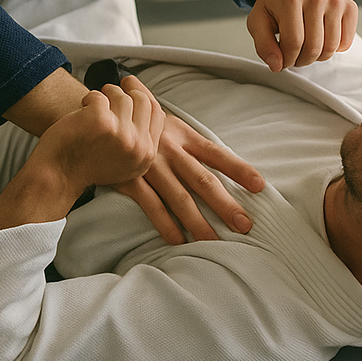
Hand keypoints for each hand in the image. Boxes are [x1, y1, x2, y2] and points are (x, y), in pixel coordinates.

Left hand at [41, 75, 165, 191]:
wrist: (57, 177)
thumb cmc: (85, 165)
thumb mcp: (124, 161)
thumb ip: (138, 138)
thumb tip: (142, 101)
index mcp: (146, 154)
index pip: (156, 113)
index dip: (144, 93)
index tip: (132, 85)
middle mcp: (138, 146)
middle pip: (141, 100)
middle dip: (123, 90)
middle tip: (108, 91)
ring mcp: (121, 133)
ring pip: (120, 95)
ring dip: (103, 95)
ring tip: (89, 107)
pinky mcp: (101, 122)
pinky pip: (99, 96)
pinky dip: (87, 99)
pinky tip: (80, 112)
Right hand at [115, 112, 264, 244]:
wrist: (101, 117)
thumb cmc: (141, 122)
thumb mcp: (166, 119)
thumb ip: (188, 138)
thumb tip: (219, 154)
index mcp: (183, 135)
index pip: (216, 154)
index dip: (238, 169)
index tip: (260, 185)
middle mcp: (170, 151)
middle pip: (202, 180)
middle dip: (225, 204)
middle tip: (245, 225)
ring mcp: (150, 166)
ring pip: (179, 198)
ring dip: (198, 222)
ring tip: (215, 242)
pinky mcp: (130, 179)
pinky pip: (151, 205)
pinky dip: (165, 224)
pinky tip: (179, 241)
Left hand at [244, 0, 357, 70]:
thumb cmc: (275, 2)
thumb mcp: (257, 20)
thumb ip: (263, 45)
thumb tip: (277, 65)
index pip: (293, 43)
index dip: (286, 59)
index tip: (281, 59)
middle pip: (313, 48)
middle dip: (301, 60)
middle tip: (293, 54)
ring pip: (330, 48)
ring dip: (317, 57)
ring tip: (305, 47)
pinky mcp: (348, 5)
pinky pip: (346, 42)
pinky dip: (333, 49)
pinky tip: (321, 38)